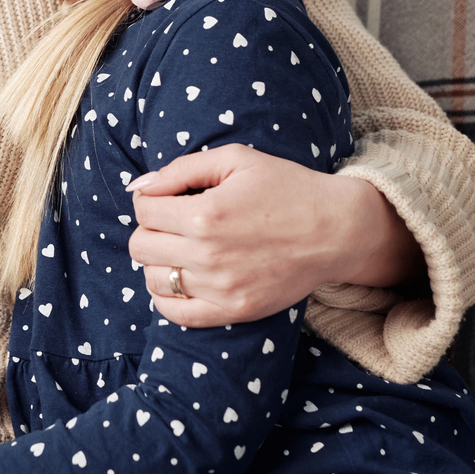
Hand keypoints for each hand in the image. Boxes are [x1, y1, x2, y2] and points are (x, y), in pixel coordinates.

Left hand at [127, 145, 422, 326]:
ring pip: (153, 279)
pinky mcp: (233, 311)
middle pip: (140, 245)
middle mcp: (208, 255)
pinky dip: (168, 296)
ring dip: (159, 261)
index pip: (143, 209)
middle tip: (175, 222)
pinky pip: (175, 313)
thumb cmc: (286, 187)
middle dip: (151, 228)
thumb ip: (180, 169)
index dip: (151, 199)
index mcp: (205, 214)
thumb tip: (138, 187)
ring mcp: (220, 288)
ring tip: (183, 248)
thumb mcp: (236, 160)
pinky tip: (185, 277)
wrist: (336, 230)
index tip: (169, 198)